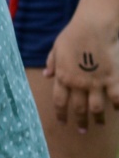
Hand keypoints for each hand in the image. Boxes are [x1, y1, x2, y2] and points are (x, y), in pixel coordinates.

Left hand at [43, 10, 118, 131]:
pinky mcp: (112, 78)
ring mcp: (96, 82)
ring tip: (99, 125)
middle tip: (82, 130)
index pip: (60, 102)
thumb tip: (46, 75)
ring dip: (98, 118)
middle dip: (80, 122)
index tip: (63, 122)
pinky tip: (117, 110)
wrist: (93, 27)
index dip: (61, 114)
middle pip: (78, 109)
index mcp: (63, 78)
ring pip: (97, 107)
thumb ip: (52, 63)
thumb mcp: (56, 48)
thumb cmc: (74, 35)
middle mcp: (78, 84)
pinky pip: (116, 97)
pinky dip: (118, 105)